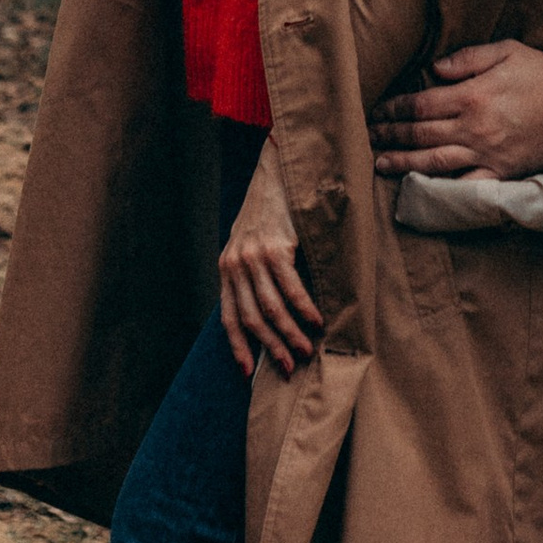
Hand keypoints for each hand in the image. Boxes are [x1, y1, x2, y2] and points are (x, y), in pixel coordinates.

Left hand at [217, 149, 323, 376]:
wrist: (280, 170)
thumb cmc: (270, 210)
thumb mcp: (251, 243)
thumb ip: (253, 275)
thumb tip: (271, 315)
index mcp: (226, 267)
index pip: (228, 317)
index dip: (238, 347)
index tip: (248, 373)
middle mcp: (235, 264)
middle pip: (250, 318)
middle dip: (270, 347)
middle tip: (288, 368)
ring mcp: (254, 256)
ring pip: (270, 308)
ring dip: (289, 334)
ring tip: (306, 350)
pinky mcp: (275, 247)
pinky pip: (290, 287)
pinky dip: (304, 308)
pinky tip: (317, 321)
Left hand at [371, 38, 542, 181]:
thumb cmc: (542, 73)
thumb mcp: (505, 51)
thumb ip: (466, 59)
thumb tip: (433, 70)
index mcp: (470, 96)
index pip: (419, 105)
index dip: (394, 110)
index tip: (377, 112)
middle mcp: (472, 127)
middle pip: (420, 134)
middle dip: (390, 135)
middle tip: (369, 137)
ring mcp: (485, 153)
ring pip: (434, 161)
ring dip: (403, 163)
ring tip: (381, 163)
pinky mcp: (501, 172)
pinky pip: (467, 184)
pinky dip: (443, 188)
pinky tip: (423, 190)